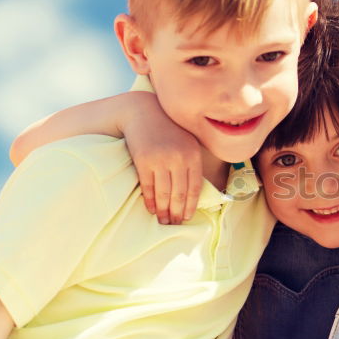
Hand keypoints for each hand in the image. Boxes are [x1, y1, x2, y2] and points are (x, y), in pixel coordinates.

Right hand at [120, 94, 202, 223]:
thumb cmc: (168, 131)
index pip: (195, 187)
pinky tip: (152, 209)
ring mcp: (161, 159)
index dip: (191, 205)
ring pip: (164, 193)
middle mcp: (179, 158)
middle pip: (180, 193)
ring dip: (164, 210)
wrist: (143, 113)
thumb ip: (192, 163)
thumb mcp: (186, 143)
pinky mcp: (144, 161)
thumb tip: (194, 193)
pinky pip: (148, 186)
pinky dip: (150, 200)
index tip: (187, 217)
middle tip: (174, 225)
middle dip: (177, 212)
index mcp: (193, 155)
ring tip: (163, 221)